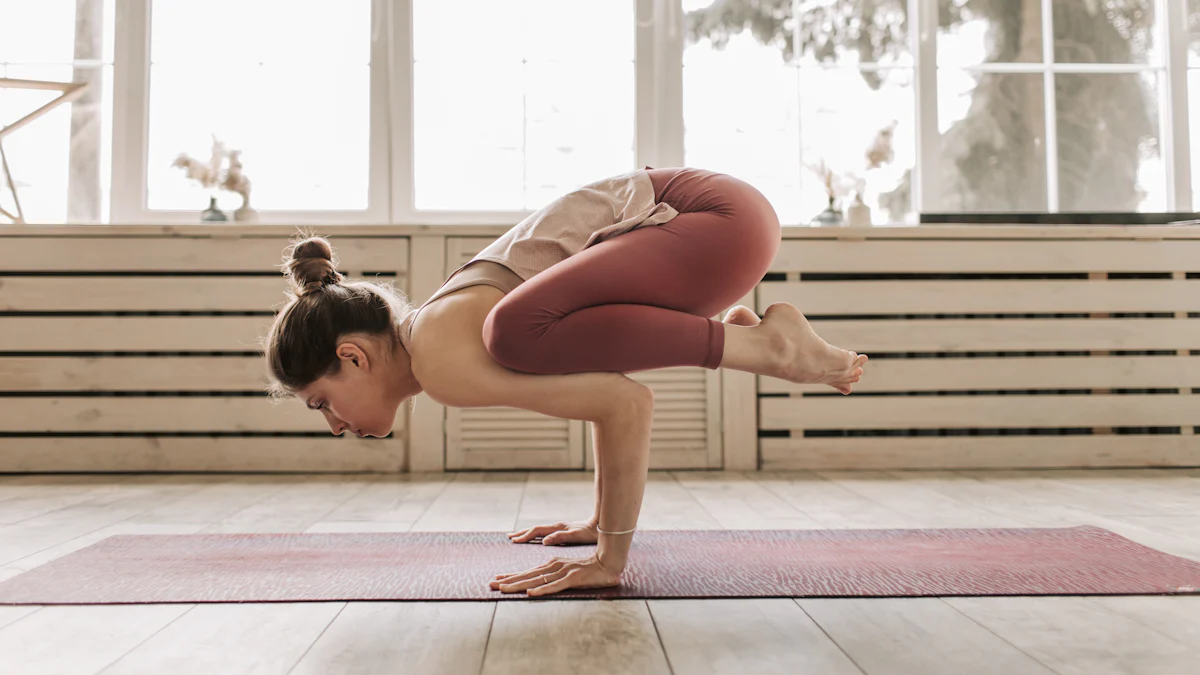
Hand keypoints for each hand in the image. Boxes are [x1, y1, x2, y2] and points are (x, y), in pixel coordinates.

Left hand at [490, 554, 620, 595]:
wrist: (607, 563)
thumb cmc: (587, 570)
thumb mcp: (566, 572)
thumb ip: (553, 577)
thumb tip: (538, 584)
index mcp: (551, 565)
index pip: (527, 572)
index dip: (511, 576)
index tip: (496, 579)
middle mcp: (554, 567)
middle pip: (527, 575)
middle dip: (508, 580)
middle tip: (491, 584)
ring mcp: (562, 572)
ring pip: (536, 580)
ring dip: (519, 585)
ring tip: (504, 589)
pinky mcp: (572, 579)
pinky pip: (554, 586)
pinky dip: (542, 590)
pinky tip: (531, 593)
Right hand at [507, 519, 597, 545]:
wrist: (601, 526)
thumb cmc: (590, 533)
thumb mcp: (576, 536)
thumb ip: (560, 537)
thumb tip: (543, 540)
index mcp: (557, 528)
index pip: (536, 531)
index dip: (525, 536)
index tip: (514, 540)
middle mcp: (556, 526)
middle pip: (535, 529)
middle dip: (522, 533)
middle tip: (509, 537)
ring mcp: (559, 529)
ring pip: (539, 530)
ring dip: (527, 533)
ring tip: (517, 537)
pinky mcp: (563, 532)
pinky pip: (545, 533)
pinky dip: (536, 536)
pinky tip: (535, 539)